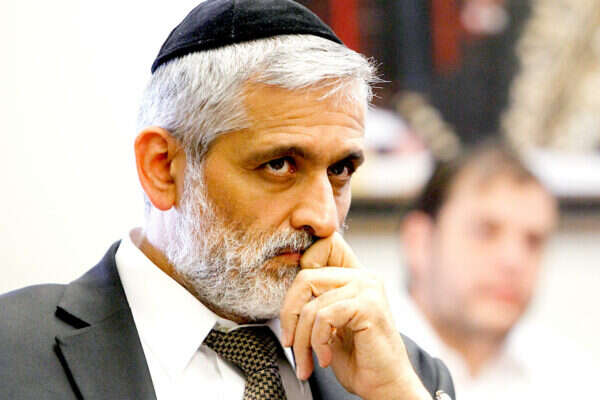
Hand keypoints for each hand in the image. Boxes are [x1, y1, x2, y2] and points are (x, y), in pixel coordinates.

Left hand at [280, 232, 431, 398]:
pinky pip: (324, 318)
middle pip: (305, 277)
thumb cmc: (358, 359)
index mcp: (354, 276)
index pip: (323, 247)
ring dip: (302, 340)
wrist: (385, 386)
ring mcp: (368, 288)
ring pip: (311, 305)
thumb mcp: (329, 324)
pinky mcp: (368, 305)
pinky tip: (326, 358)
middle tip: (289, 342)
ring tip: (308, 360)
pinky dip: (318, 342)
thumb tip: (287, 293)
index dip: (300, 269)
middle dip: (289, 315)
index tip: (293, 309)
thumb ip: (315, 301)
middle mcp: (364, 277)